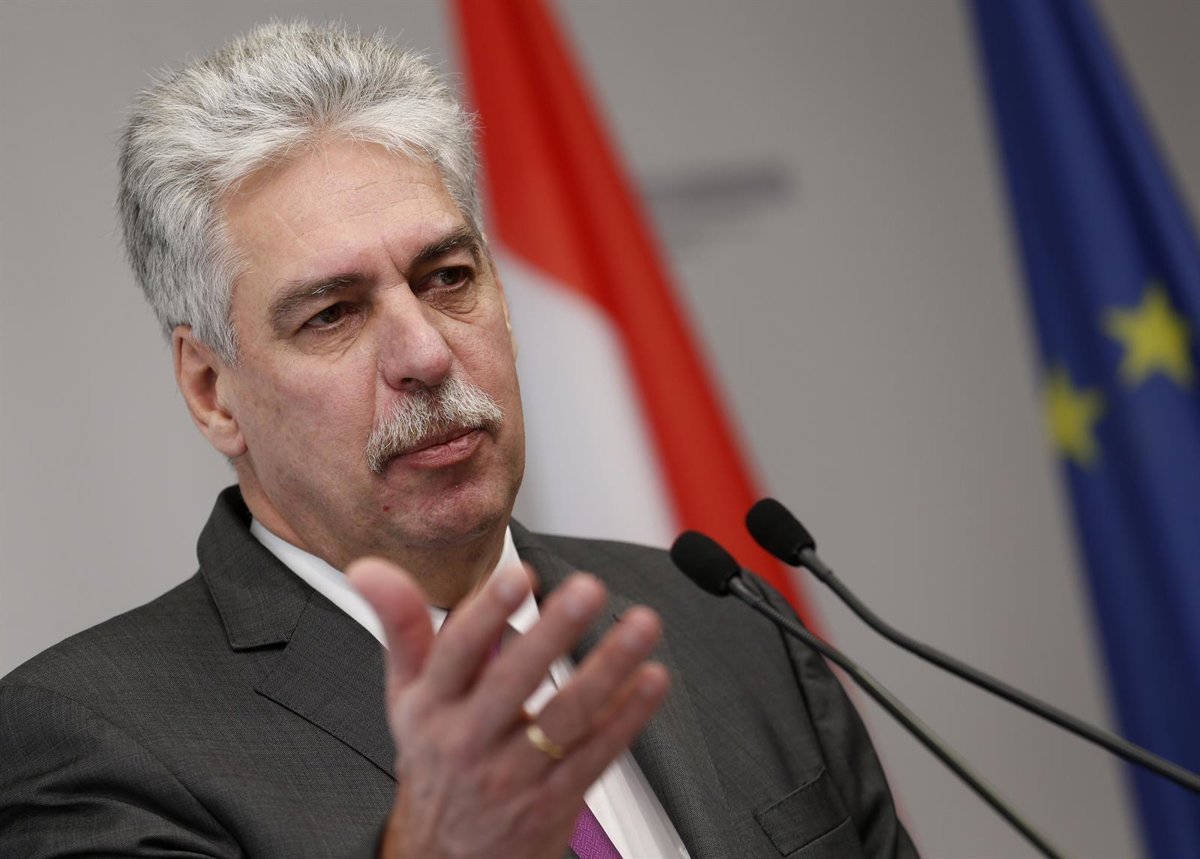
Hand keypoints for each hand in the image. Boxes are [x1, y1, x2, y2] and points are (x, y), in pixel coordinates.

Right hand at [348, 557, 669, 858]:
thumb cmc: (435, 758)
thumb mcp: (407, 694)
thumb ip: (400, 625)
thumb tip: (369, 568)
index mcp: (431, 705)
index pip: (455, 653)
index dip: (486, 613)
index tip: (519, 576)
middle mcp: (468, 739)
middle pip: (513, 683)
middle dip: (552, 633)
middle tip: (588, 590)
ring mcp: (512, 774)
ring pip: (565, 719)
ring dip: (608, 668)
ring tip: (641, 625)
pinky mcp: (553, 802)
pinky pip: (594, 754)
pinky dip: (627, 716)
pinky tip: (650, 678)